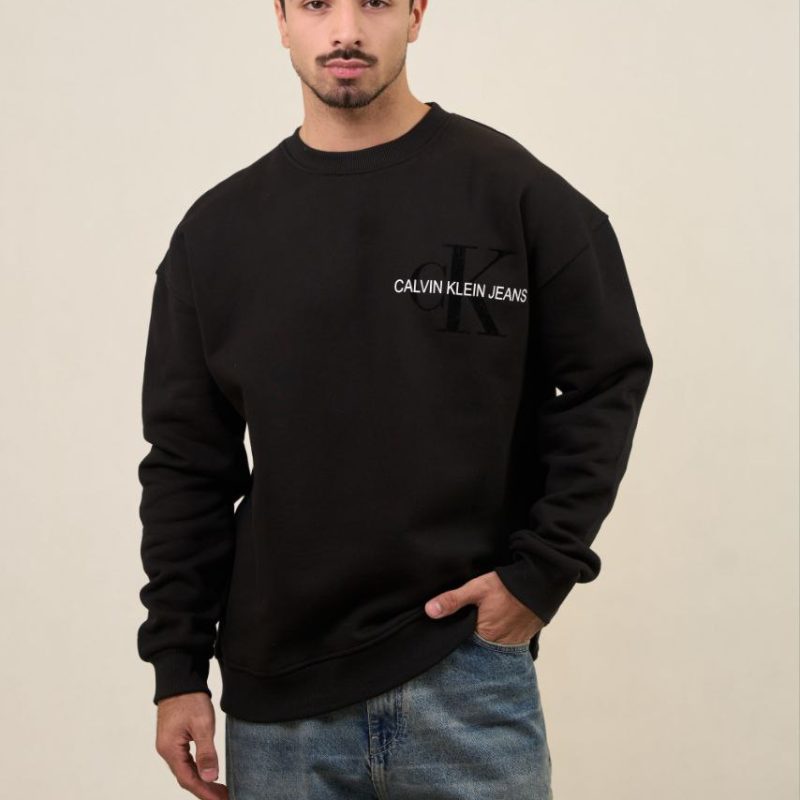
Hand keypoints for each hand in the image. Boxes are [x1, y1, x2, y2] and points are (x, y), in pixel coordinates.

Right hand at [155, 692, 227, 798]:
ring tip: (219, 789)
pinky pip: (185, 761)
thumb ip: (206, 752)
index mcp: (170, 749)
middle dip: (204, 790)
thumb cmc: (190, 699)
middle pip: (185, 778)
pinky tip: (207, 773)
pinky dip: (197, 770)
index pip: (188, 779)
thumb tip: (210, 776)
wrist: (180, 679)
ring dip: (201, 781)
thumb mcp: (202, 725)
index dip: (205, 792)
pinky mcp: (174, 739)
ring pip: (185, 770)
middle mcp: (166, 750)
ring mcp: (169, 745)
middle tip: (223, 797)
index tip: (220, 799)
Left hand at [424, 570, 544, 643]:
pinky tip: (498, 622)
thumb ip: (453, 600)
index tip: (450, 630)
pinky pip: (507, 641)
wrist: (542, 582)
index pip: (464, 644)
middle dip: (471, 638)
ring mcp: (514, 641)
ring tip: (480, 624)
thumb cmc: (508, 586)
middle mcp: (500, 644)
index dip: (458, 637)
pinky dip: (501, 634)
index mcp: (485, 635)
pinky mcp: (525, 636)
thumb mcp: (477, 588)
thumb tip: (429, 611)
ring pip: (493, 644)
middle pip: (479, 645)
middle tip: (466, 624)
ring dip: (487, 637)